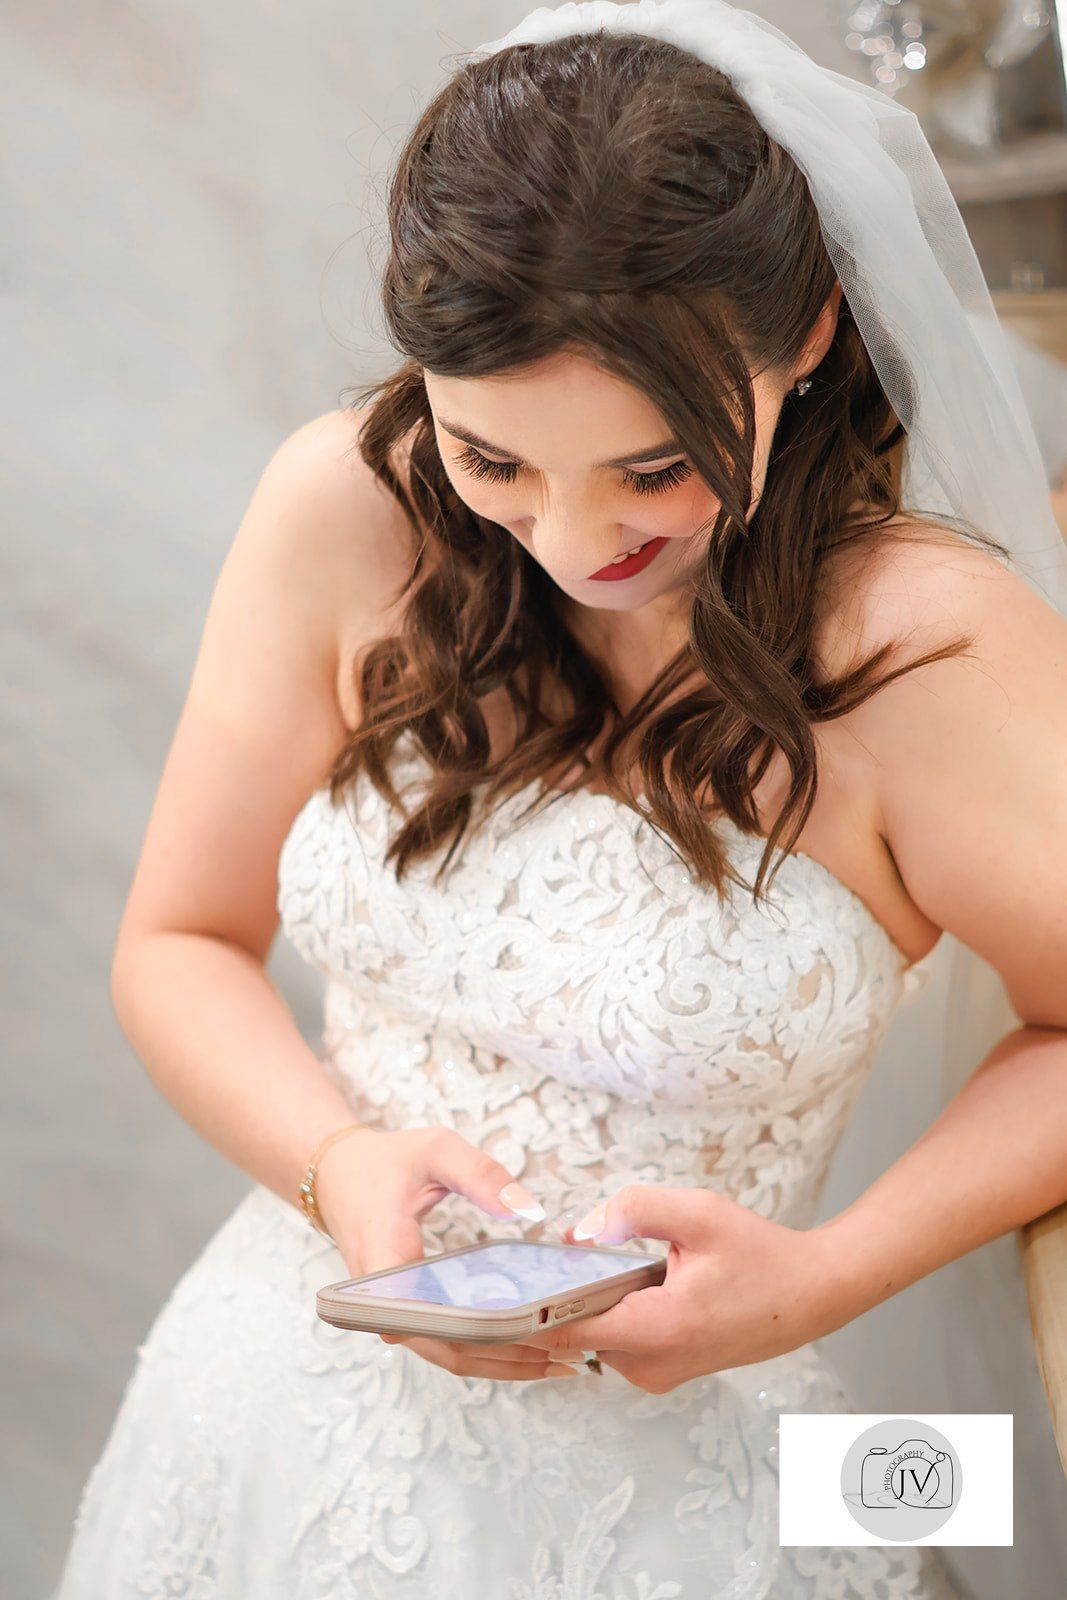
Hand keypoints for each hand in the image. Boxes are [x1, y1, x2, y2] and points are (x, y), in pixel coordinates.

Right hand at [315, 1125, 581, 1383]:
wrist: (337, 1176)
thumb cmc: (383, 1163)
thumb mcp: (435, 1150)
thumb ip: (482, 1174)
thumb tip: (529, 1209)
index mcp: (386, 1263)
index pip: (435, 1321)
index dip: (487, 1334)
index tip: (538, 1331)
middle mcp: (384, 1302)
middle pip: (450, 1351)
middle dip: (510, 1359)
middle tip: (569, 1355)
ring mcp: (393, 1314)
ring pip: (450, 1356)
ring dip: (504, 1362)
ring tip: (561, 1360)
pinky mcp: (406, 1314)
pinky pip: (447, 1344)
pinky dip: (487, 1349)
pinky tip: (528, 1345)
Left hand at [512, 1184, 845, 1393]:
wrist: (811, 1294)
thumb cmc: (761, 1254)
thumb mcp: (698, 1212)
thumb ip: (634, 1209)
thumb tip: (578, 1230)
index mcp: (659, 1330)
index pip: (566, 1330)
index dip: (528, 1307)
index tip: (502, 1282)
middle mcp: (653, 1365)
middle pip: (574, 1331)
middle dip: (560, 1293)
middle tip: (552, 1253)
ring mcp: (658, 1375)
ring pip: (593, 1336)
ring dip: (590, 1302)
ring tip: (599, 1260)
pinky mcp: (663, 1372)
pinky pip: (616, 1341)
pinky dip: (611, 1312)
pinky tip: (626, 1280)